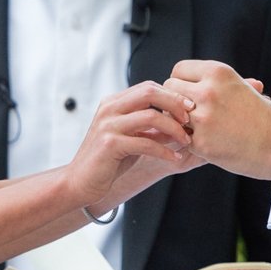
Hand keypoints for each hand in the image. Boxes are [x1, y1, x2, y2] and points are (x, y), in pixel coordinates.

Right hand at [66, 81, 195, 211]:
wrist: (80, 182)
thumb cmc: (108, 161)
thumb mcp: (131, 138)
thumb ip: (150, 128)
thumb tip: (180, 123)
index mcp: (113, 102)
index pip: (148, 87)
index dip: (172, 95)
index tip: (190, 109)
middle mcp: (109, 108)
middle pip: (150, 92)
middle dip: (175, 104)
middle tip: (190, 120)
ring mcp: (108, 125)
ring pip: (150, 116)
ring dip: (174, 128)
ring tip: (186, 140)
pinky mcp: (110, 144)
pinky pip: (146, 143)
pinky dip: (165, 150)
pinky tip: (175, 157)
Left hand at [165, 60, 270, 179]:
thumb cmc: (264, 117)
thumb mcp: (243, 88)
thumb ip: (216, 84)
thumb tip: (191, 81)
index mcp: (218, 72)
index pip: (179, 69)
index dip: (181, 81)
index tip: (189, 92)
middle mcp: (208, 91)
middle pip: (170, 88)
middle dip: (176, 100)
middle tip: (189, 111)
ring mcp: (203, 118)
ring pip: (171, 114)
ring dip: (178, 120)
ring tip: (194, 127)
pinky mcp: (201, 143)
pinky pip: (180, 137)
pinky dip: (188, 141)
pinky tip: (203, 142)